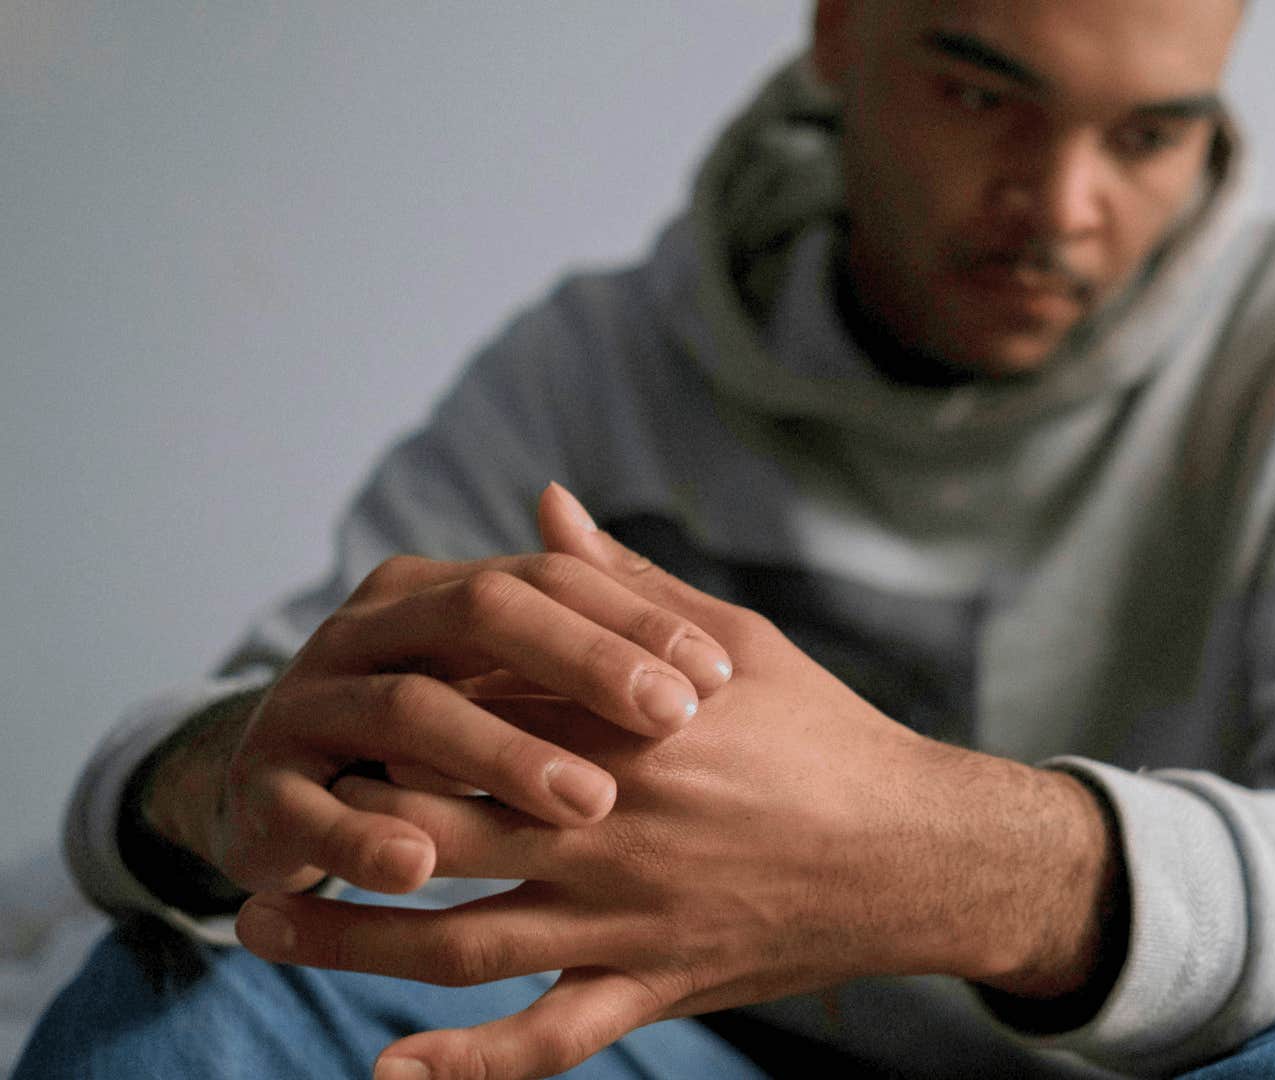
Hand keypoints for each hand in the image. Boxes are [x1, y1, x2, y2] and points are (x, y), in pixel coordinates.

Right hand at [144, 484, 736, 898]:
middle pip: (482, 615)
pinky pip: (312, 812)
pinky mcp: (264, 794)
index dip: (632, 622)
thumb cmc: (438, 740)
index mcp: (436, 590)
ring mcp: (309, 704)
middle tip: (673, 721)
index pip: (545, 579)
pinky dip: (363, 841)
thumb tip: (674, 597)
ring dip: (500, 755)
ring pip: (408, 709)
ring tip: (588, 805)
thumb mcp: (510, 679)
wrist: (284, 804)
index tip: (717, 678)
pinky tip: (422, 870)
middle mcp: (369, 629)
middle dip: (583, 665)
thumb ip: (578, 624)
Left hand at [234, 484, 1118, 1079]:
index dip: (381, 721)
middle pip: (436, 831)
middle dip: (335, 828)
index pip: (470, 722)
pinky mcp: (651, 991)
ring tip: (262, 927)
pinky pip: (545, 1042)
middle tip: (260, 822)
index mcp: (622, 733)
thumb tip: (544, 506)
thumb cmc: (825, 735)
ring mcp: (626, 921)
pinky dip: (464, 1068)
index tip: (324, 713)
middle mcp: (609, 830)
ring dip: (350, 941)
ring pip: (459, 941)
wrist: (915, 851)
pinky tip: (386, 1076)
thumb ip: (625, 584)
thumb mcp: (734, 641)